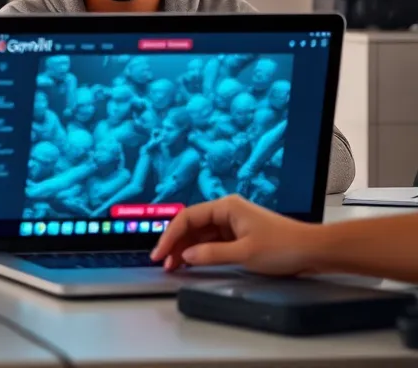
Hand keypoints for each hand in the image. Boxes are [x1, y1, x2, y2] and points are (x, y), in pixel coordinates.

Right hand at [150, 195, 318, 275]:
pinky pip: (212, 242)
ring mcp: (233, 224)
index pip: (187, 218)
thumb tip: (185, 256)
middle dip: (175, 244)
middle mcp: (227, 212)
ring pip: (200, 235)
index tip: (159, 253)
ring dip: (186, 250)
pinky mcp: (239, 236)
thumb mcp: (244, 253)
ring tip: (173, 266)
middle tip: (163, 263)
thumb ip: (211, 254)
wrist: (314, 251)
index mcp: (226, 207)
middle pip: (191, 226)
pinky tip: (192, 263)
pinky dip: (200, 253)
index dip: (169, 236)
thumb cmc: (284, 246)